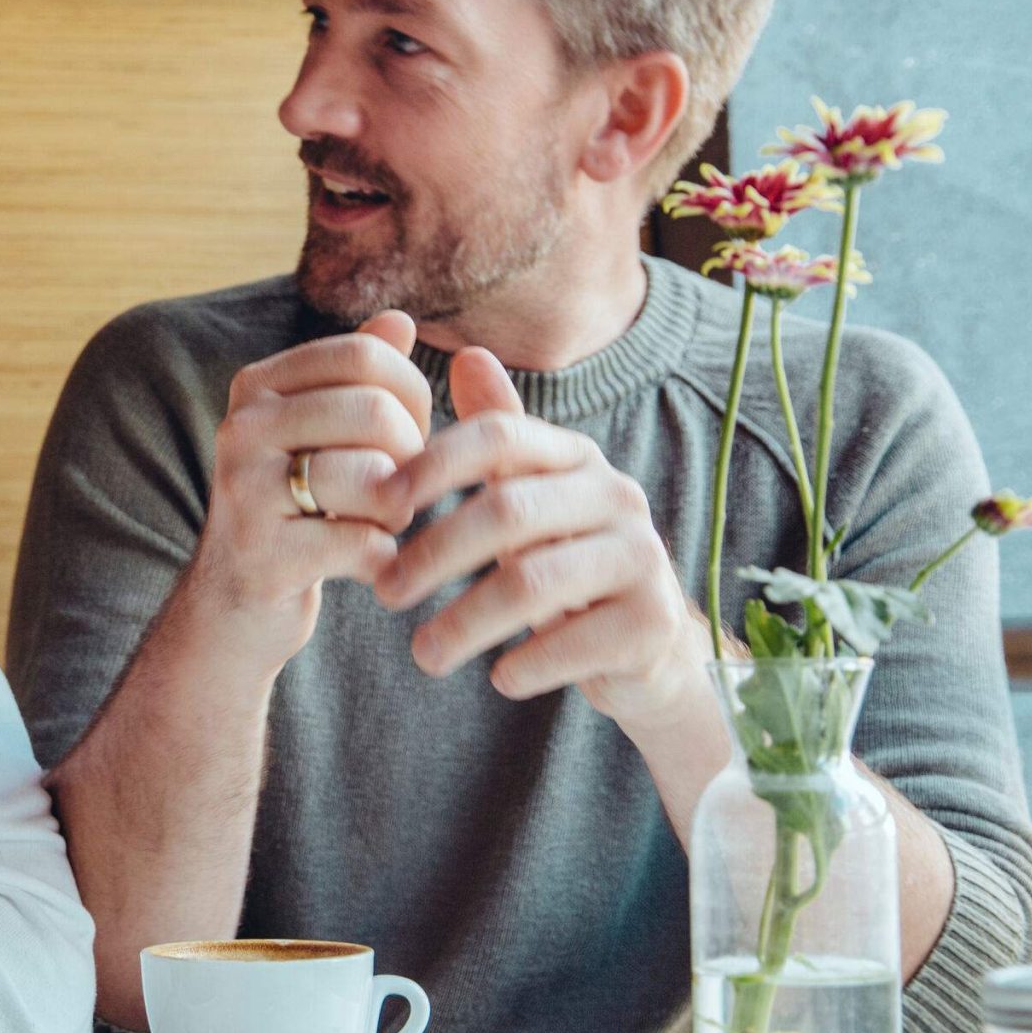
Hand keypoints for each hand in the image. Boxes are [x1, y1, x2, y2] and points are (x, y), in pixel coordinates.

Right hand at [177, 312, 431, 672]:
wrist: (232, 605)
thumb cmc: (292, 512)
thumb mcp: (318, 436)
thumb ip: (357, 378)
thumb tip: (400, 320)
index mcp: (258, 387)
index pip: (366, 355)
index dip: (411, 397)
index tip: (404, 437)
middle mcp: (242, 428)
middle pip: (377, 413)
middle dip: (410, 460)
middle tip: (395, 492)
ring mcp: (245, 492)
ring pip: (375, 480)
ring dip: (397, 513)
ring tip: (377, 526)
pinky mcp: (262, 557)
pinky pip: (363, 544)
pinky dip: (382, 560)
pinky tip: (364, 564)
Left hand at [379, 348, 704, 731]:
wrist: (645, 645)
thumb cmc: (563, 562)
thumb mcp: (526, 498)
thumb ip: (493, 440)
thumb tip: (469, 354)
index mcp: (574, 457)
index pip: (497, 436)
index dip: (432, 464)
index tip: (379, 505)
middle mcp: (615, 495)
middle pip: (506, 511)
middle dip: (433, 554)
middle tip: (383, 592)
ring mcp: (641, 557)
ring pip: (532, 581)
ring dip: (465, 623)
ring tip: (423, 654)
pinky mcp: (653, 621)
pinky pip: (574, 642)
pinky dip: (525, 663)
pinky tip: (497, 678)